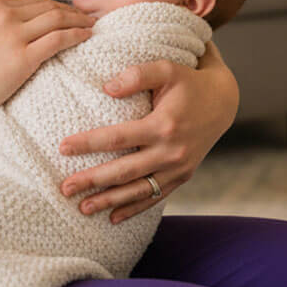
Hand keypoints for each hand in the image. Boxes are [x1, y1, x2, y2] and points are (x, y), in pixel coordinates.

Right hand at [0, 0, 94, 127]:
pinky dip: (76, 35)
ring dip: (79, 21)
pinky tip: (86, 37)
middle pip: (49, 7)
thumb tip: (21, 27)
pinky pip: (58, 40)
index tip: (70, 12)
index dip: (57, 6)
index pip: (34, 2)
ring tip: (92, 26)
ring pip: (57, 19)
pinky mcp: (22, 57)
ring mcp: (14, 35)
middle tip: (88, 17)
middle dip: (72, 11)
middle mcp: (4, 15)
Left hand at [57, 40, 237, 222]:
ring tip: (82, 208)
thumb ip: (137, 74)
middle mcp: (171, 152)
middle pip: (124, 171)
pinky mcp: (182, 177)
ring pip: (137, 190)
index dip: (88, 143)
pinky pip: (155, 197)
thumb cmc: (188, 81)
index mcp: (163, 125)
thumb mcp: (166, 69)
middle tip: (64, 188)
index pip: (117, 137)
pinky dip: (134, 209)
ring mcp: (178, 168)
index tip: (62, 147)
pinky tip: (113, 217)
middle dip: (92, 181)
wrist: (224, 101)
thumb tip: (107, 88)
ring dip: (109, 201)